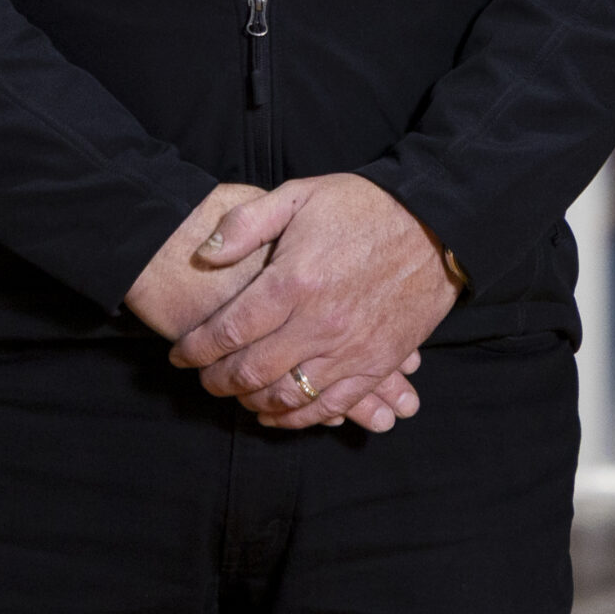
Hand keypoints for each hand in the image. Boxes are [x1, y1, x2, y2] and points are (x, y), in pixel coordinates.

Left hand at [171, 174, 459, 430]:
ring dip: (252, 402)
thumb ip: (246, 223)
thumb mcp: (299, 194)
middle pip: (250, 371)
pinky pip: (330, 406)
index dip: (195, 350)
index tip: (179, 356)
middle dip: (216, 382)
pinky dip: (298, 419)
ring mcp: (350, 349)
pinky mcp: (377, 364)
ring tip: (235, 396)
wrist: (435, 224)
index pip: (227, 331)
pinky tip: (276, 413)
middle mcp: (318, 323)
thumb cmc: (363, 205)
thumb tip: (204, 254)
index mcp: (292, 282)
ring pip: (287, 396)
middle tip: (202, 379)